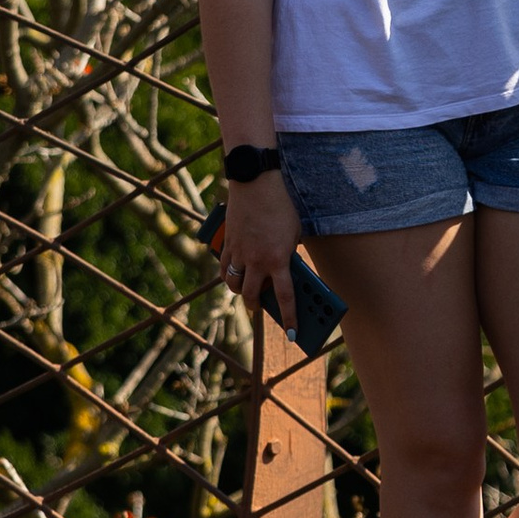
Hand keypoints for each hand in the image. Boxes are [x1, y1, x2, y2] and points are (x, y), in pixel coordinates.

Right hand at [216, 177, 302, 333]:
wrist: (256, 183)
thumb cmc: (281, 206)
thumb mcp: (294, 233)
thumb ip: (288, 254)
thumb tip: (283, 271)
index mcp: (278, 260)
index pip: (285, 297)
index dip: (290, 318)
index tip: (294, 334)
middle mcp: (257, 261)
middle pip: (253, 295)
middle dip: (257, 306)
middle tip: (261, 308)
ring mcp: (239, 254)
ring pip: (234, 284)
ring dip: (241, 291)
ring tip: (247, 292)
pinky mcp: (228, 244)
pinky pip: (225, 267)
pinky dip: (228, 274)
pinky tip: (233, 274)